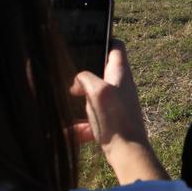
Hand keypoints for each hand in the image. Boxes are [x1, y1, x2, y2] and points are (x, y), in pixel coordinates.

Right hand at [69, 39, 167, 182]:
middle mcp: (121, 85)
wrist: (127, 151)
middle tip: (66, 73)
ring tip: (64, 98)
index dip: (105, 40)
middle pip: (102, 70)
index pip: (117, 47)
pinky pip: (91, 115)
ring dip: (80, 97)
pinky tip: (68, 129)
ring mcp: (116, 102)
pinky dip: (80, 121)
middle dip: (85, 71)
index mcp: (121, 73)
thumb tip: (77, 81)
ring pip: (94, 93)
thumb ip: (86, 78)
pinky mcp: (110, 118)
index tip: (89, 39)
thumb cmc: (116, 119)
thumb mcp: (98, 92)